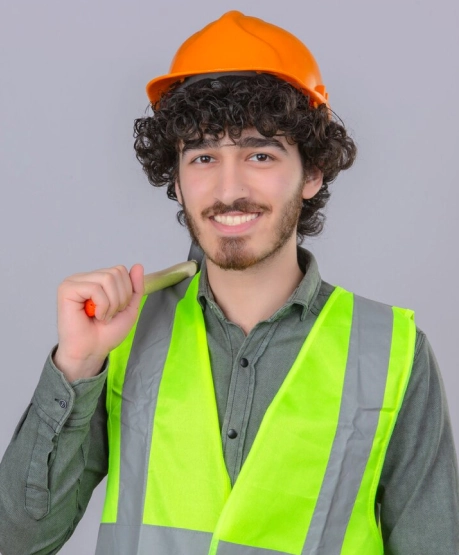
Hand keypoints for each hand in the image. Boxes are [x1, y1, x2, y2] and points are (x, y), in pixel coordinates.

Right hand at [53, 264, 143, 380]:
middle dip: (120, 298)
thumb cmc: (106, 333)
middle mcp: (84, 278)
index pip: (120, 270)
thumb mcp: (129, 308)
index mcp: (97, 280)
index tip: (117, 310)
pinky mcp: (67, 289)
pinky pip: (95, 288)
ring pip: (107, 279)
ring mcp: (74, 282)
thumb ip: (135, 287)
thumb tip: (138, 265)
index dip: (126, 291)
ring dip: (112, 304)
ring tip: (102, 317)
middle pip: (115, 272)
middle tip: (109, 315)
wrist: (92, 351)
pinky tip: (94, 316)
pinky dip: (102, 306)